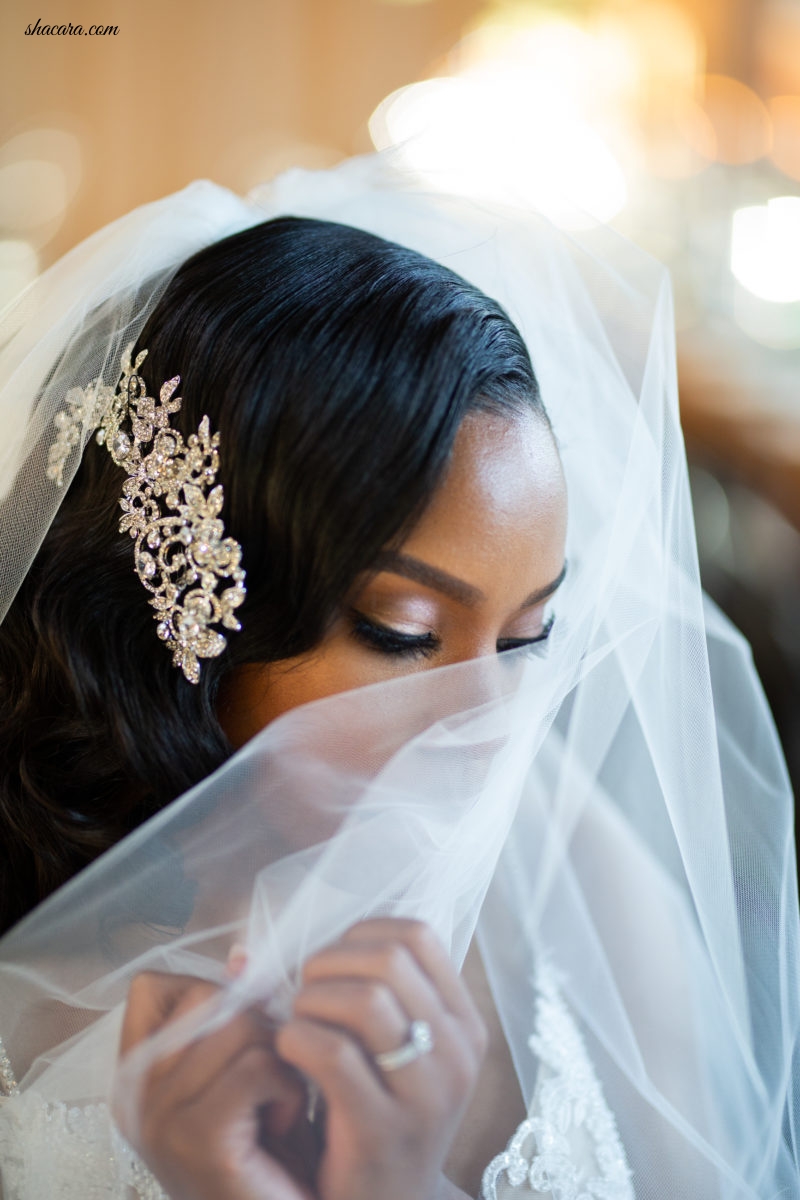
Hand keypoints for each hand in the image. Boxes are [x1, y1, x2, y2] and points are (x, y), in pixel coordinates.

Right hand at [116, 972, 315, 1199]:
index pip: (155, 986)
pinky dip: (289, 1089)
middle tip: (268, 1080)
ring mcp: (158, 1117)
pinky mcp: (196, 1137)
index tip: (238, 1040)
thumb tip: (242, 953)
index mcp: (135, 1072)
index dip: (212, 998)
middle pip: (209, 997)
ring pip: (241, 1026)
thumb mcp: (242, 1071)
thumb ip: (234, 1013)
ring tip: (278, 1106)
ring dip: (280, 1060)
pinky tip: (284, 1125)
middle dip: (258, 1027)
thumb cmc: (269, 1154)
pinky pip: (259, 1065)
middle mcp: (134, 1093)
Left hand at [275, 918, 487, 1199]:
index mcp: (464, 1025)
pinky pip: (331, 1052)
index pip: (419, 936)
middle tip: (303, 990)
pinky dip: (295, 1039)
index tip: (332, 962)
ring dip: (310, 999)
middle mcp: (458, 1054)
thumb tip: (305, 930)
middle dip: (329, 963)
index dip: (362, 934)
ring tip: (295, 1023)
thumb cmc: (378, 1119)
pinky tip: (287, 1052)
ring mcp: (426, 1095)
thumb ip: (376, 994)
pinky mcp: (383, 1130)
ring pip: (363, 1000)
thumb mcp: (401, 1055)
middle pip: (389, 960)